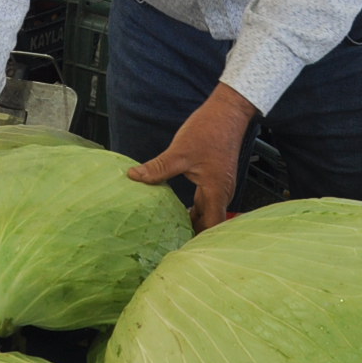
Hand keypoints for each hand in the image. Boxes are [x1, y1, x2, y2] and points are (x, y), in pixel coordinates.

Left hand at [127, 84, 257, 231]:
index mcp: (216, 191)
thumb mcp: (179, 151)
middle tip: (171, 244)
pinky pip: (207, 200)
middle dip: (193, 234)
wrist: (227, 112)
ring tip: (173, 231)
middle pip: (210, 223)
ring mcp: (221, 185)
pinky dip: (196, 209)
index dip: (198, 241)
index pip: (211, 227)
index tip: (181, 250)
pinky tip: (180, 210)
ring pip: (208, 212)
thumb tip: (134, 176)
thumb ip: (158, 168)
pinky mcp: (217, 178)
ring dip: (194, 221)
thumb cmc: (209, 130)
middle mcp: (222, 192)